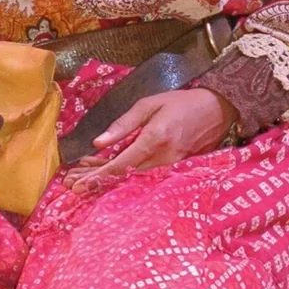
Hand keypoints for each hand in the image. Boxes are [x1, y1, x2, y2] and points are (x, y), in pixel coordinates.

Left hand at [67, 87, 233, 188]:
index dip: (98, 176)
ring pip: (133, 179)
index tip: (77, 184)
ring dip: (107, 180)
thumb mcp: (149, 104)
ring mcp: (170, 167)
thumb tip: (98, 142)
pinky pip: (145, 177)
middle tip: (71, 186)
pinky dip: (124, 177)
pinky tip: (108, 177)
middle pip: (124, 177)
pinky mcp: (175, 170)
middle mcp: (162, 158)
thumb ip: (123, 124)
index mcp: (154, 139)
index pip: (121, 164)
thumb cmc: (181, 102)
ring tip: (83, 181)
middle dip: (96, 181)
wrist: (217, 110)